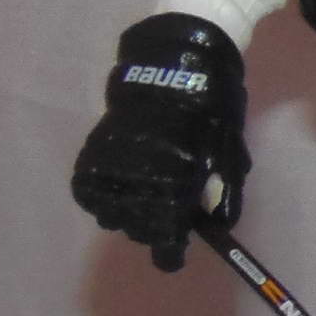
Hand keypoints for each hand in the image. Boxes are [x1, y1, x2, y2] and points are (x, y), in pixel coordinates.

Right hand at [70, 13, 249, 272]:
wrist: (175, 59)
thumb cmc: (210, 107)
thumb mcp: (226, 150)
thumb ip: (221, 189)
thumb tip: (211, 221)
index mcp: (175, 183)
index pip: (164, 236)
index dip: (169, 253)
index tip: (172, 256)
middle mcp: (139, 178)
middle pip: (136, 228)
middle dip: (151, 229)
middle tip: (163, 218)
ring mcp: (113, 163)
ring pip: (110, 212)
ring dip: (126, 214)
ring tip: (141, 202)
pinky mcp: (95, 146)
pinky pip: (89, 188)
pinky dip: (100, 195)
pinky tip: (117, 188)